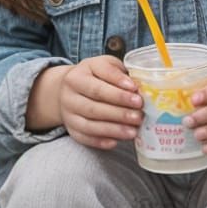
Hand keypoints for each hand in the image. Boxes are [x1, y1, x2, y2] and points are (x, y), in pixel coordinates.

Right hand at [27, 56, 141, 149]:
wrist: (68, 89)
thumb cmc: (94, 76)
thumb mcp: (104, 65)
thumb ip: (118, 74)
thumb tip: (138, 88)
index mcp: (77, 76)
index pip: (97, 85)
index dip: (117, 91)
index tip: (136, 93)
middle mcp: (69, 95)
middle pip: (94, 106)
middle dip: (119, 112)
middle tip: (139, 116)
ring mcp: (68, 114)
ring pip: (90, 125)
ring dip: (113, 129)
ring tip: (133, 131)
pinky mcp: (71, 129)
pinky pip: (85, 138)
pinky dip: (100, 142)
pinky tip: (116, 142)